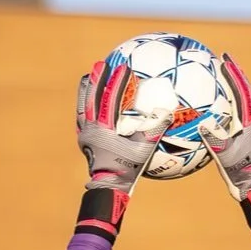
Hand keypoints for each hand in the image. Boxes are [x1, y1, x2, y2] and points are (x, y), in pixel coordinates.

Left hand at [75, 57, 173, 194]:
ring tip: (88, 77)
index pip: (111, 99)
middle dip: (98, 80)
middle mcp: (92, 128)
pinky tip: (86, 100)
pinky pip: (81, 118)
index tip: (124, 68)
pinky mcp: (83, 140)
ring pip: (83, 106)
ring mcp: (85, 134)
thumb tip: (168, 113)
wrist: (108, 185)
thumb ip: (155, 130)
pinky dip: (84, 105)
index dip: (117, 83)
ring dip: (86, 90)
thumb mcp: (145, 150)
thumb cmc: (128, 169)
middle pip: (92, 98)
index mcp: (105, 129)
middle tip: (101, 64)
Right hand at [198, 53, 250, 198]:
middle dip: (233, 73)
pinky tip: (213, 101)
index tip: (224, 59)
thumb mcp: (225, 155)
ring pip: (241, 99)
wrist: (250, 184)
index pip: (241, 91)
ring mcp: (248, 126)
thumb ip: (216, 140)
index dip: (233, 74)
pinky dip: (226, 101)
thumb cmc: (239, 171)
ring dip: (232, 85)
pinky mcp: (244, 133)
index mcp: (249, 121)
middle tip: (223, 59)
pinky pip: (233, 111)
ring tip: (220, 74)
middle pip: (243, 89)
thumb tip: (204, 126)